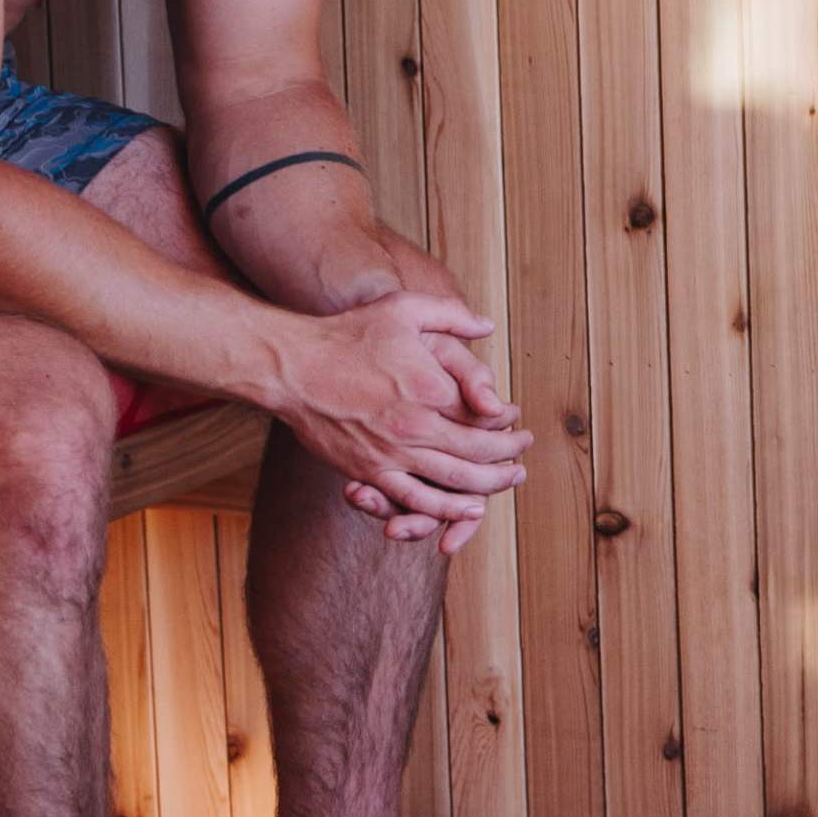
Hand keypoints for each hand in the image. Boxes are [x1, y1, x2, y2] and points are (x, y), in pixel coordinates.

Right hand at [272, 291, 527, 547]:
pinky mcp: (370, 471)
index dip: (506, 417)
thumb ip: (452, 315)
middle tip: (524, 448)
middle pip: (478, 451)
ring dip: (490, 484)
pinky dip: (447, 507)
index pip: (485, 413)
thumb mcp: (405, 308)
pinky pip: (415, 499)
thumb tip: (488, 326)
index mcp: (430, 387)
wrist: (293, 367)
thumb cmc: (349, 333)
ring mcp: (392, 453)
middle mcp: (416, 425)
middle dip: (509, 452)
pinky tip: (468, 508)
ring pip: (455, 481)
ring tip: (510, 479)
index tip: (513, 414)